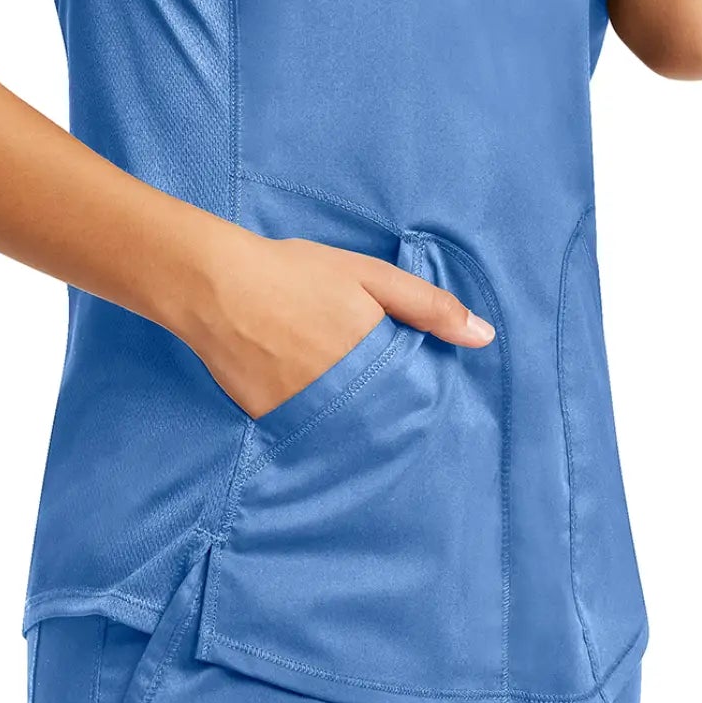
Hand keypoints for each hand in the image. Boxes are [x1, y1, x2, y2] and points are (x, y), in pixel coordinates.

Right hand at [189, 235, 495, 421]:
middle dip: (382, 406)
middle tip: (354, 373)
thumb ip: (428, 307)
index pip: (417, 398)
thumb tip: (485, 337)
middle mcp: (347, 396)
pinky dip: (310, 417)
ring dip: (348, 414)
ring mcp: (308, 413)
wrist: (216, 286)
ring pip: (345, 428)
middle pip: (383, 418)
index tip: (409, 381)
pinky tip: (293, 383)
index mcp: (377, 360)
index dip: (415, 390)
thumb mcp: (369, 276)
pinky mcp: (273, 423)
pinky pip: (305, 430)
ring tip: (322, 377)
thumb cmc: (294, 273)